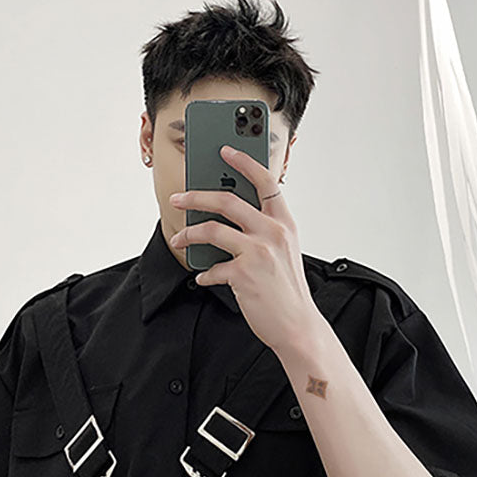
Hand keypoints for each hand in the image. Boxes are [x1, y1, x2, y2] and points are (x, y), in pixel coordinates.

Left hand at [168, 145, 320, 353]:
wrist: (297, 326)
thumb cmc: (288, 290)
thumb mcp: (285, 252)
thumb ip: (264, 231)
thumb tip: (228, 218)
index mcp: (285, 223)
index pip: (265, 181)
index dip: (244, 162)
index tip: (225, 150)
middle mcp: (273, 233)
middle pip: (228, 200)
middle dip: (196, 195)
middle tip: (178, 198)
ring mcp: (258, 252)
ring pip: (212, 229)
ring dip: (189, 233)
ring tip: (179, 239)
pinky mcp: (243, 275)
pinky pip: (213, 268)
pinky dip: (204, 273)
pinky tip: (203, 277)